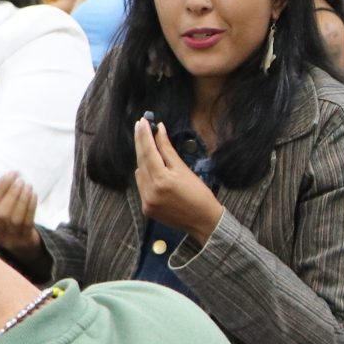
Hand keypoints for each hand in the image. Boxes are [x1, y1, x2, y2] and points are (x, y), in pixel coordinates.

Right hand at [0, 170, 41, 253]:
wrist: (19, 243)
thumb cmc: (5, 221)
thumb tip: (9, 176)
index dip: (0, 188)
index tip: (10, 174)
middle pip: (1, 213)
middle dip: (11, 194)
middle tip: (20, 181)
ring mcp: (8, 239)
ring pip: (15, 218)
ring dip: (22, 199)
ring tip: (28, 186)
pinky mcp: (23, 240)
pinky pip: (27, 222)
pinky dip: (30, 207)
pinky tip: (33, 195)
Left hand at [133, 117, 223, 239]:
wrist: (203, 221)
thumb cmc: (199, 194)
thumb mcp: (184, 169)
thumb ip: (167, 149)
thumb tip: (159, 130)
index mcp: (162, 180)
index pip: (149, 152)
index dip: (145, 135)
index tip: (143, 121)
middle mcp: (150, 191)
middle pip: (140, 160)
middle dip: (140, 142)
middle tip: (140, 126)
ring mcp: (146, 202)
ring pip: (139, 173)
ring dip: (144, 160)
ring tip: (152, 149)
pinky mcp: (146, 209)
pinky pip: (142, 186)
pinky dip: (146, 176)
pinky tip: (154, 171)